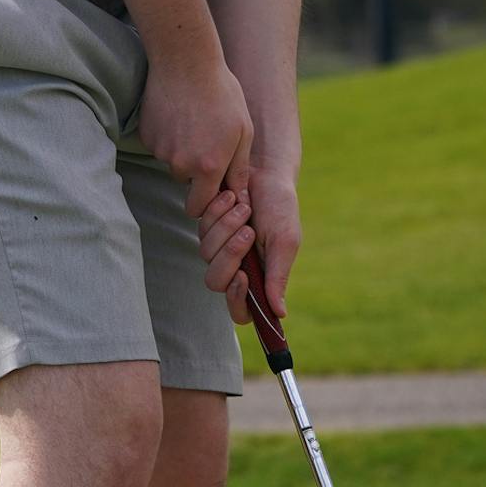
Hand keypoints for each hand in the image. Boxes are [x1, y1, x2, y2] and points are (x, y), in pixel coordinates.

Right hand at [137, 58, 253, 218]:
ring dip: (182, 151)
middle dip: (195, 173)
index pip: (200, 207)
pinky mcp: (146, 135)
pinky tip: (178, 113)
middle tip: (207, 143)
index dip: (207, 200)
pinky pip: (159, 145)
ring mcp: (160, 150)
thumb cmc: (222, 93)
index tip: (215, 185)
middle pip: (185, 183)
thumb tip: (238, 196)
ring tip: (194, 122)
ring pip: (172, 162)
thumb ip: (239, 168)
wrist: (186, 62)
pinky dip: (168, 135)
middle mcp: (180, 164)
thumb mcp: (244, 130)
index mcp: (208, 167)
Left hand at [200, 167, 299, 323]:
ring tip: (245, 207)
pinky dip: (217, 212)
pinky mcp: (207, 227)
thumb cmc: (280, 207)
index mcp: (258, 277)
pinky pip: (201, 229)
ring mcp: (218, 247)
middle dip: (229, 255)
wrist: (266, 172)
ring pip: (206, 253)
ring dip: (226, 227)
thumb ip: (278, 276)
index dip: (236, 300)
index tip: (242, 276)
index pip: (240, 311)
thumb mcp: (285, 241)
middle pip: (215, 282)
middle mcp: (236, 267)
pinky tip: (233, 196)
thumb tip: (280, 314)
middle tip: (247, 231)